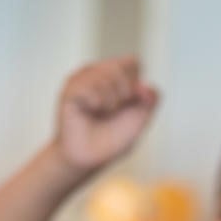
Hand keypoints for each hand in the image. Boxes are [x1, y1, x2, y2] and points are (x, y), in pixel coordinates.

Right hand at [53, 57, 159, 174]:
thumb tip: (145, 86)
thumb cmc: (113, 138)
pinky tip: (90, 110)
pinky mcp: (69, 89)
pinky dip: (96, 102)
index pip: (132, 62)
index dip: (136, 84)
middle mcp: (97, 72)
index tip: (128, 103)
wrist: (91, 158)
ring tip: (102, 112)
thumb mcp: (140, 118)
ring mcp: (81, 79)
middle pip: (120, 66)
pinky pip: (88, 87)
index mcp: (115, 74)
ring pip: (105, 75)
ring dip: (110, 101)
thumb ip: (150, 100)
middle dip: (124, 92)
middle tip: (113, 110)